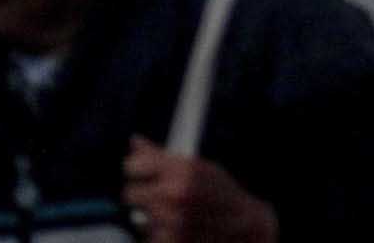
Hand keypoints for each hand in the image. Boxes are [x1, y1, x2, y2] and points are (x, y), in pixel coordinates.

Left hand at [123, 135, 278, 242]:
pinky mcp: (171, 241)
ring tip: (176, 213)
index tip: (143, 173)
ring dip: (153, 216)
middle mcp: (176, 194)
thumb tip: (135, 141)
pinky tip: (177, 228)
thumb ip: (162, 155)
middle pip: (130, 193)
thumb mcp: (199, 166)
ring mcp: (173, 221)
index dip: (139, 169)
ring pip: (139, 216)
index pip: (132, 166)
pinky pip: (149, 235)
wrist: (243, 226)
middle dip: (143, 194)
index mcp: (183, 170)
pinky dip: (160, 233)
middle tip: (161, 196)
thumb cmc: (222, 194)